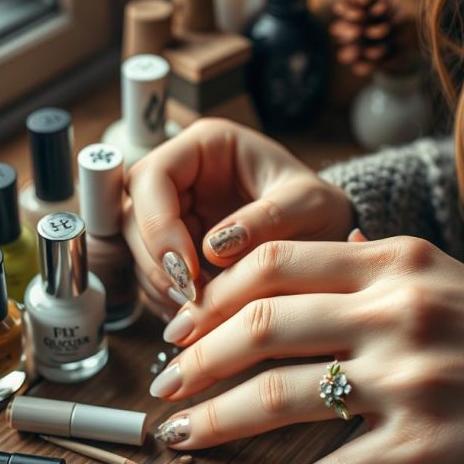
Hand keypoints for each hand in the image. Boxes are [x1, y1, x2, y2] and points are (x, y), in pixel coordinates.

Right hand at [123, 118, 353, 317]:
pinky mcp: (176, 251)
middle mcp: (181, 178)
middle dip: (157, 262)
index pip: (152, 177)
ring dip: (162, 287)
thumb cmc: (321, 210)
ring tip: (203, 311)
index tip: (186, 267)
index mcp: (205, 146)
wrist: (330, 241)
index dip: (157, 223)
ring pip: (139, 252)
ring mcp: (175, 215)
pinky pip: (155, 278)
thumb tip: (214, 246)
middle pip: (134, 217)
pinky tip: (201, 316)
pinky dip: (171, 301)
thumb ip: (268, 219)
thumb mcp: (310, 206)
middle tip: (192, 298)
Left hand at [150, 236, 463, 463]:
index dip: (211, 296)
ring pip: (284, 399)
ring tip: (182, 436)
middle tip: (163, 383)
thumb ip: (375, 258)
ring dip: (218, 421)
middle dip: (197, 360)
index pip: (272, 264)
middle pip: (263, 328)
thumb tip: (328, 242)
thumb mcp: (441, 271)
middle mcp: (395, 312)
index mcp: (391, 262)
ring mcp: (410, 379)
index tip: (180, 325)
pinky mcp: (428, 443)